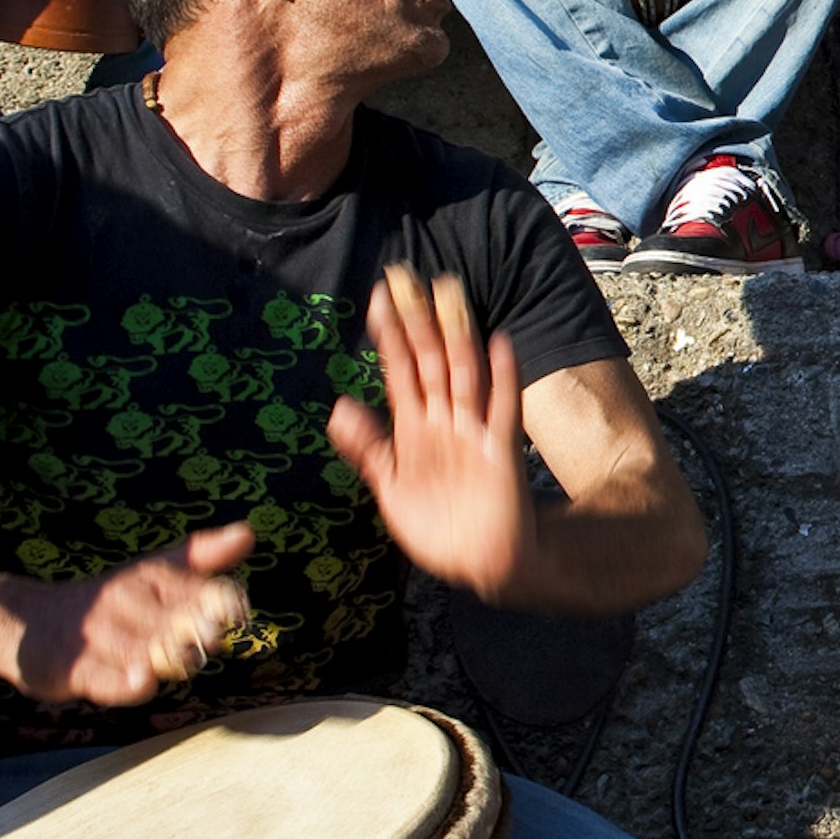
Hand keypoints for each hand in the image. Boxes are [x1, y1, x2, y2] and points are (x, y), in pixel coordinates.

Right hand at [0, 524, 255, 704]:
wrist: (26, 621)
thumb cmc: (108, 601)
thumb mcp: (152, 571)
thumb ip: (201, 555)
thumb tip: (247, 533)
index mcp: (146, 578)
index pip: (191, 588)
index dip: (220, 602)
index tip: (238, 612)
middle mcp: (119, 601)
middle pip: (169, 620)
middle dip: (196, 631)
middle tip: (212, 637)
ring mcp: (93, 636)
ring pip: (140, 649)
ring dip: (167, 657)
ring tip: (186, 659)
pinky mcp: (70, 669)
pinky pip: (100, 678)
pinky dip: (123, 682)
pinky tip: (142, 680)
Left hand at [327, 265, 536, 598]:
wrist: (481, 563)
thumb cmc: (437, 526)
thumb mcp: (390, 487)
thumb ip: (367, 448)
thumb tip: (337, 406)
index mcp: (414, 428)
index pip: (400, 370)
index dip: (390, 335)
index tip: (378, 297)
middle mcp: (443, 421)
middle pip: (429, 359)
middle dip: (417, 318)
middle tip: (405, 275)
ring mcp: (473, 432)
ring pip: (462, 371)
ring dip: (456, 331)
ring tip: (448, 290)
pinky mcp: (499, 452)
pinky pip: (501, 408)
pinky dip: (502, 376)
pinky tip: (499, 342)